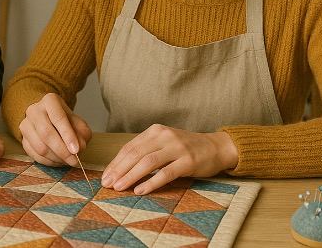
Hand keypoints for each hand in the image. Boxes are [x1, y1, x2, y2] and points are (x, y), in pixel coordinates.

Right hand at [19, 93, 92, 165]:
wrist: (47, 118)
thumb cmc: (64, 120)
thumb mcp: (77, 122)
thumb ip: (82, 133)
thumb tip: (80, 148)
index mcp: (49, 101)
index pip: (58, 118)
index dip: (68, 135)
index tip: (76, 150)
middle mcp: (34, 110)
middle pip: (46, 134)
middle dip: (62, 150)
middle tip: (74, 160)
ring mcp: (26, 125)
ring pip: (40, 147)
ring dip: (56, 158)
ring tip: (67, 160)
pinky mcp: (23, 139)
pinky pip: (35, 155)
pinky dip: (48, 162)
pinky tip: (58, 161)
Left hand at [101, 124, 238, 194]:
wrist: (215, 147)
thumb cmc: (186, 148)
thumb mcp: (164, 143)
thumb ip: (146, 151)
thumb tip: (121, 169)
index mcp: (155, 131)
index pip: (130, 147)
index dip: (116, 162)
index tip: (105, 176)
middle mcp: (164, 136)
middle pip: (135, 154)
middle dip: (119, 170)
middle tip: (107, 184)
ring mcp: (176, 148)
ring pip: (147, 163)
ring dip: (130, 176)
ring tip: (119, 188)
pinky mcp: (187, 161)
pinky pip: (165, 173)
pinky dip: (151, 182)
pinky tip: (140, 190)